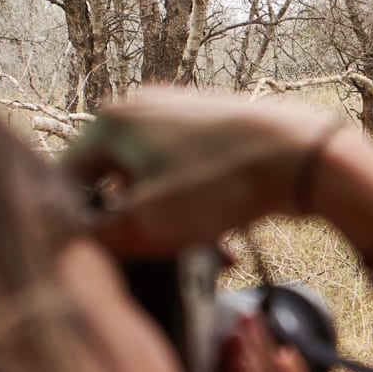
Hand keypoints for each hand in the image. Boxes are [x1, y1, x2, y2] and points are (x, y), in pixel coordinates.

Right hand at [62, 87, 341, 257]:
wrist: (304, 155)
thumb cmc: (218, 184)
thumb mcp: (144, 224)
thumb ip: (95, 235)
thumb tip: (71, 241)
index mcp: (111, 121)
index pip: (68, 178)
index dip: (80, 224)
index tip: (103, 258)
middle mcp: (143, 108)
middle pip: (117, 182)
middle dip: (136, 228)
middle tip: (157, 263)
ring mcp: (184, 115)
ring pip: (160, 184)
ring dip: (174, 227)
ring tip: (203, 262)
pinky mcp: (220, 131)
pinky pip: (194, 178)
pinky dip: (201, 212)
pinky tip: (227, 251)